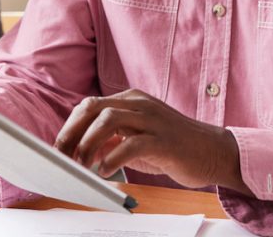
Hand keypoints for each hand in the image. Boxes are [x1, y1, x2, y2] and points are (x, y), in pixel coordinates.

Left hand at [54, 89, 248, 193]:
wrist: (214, 151)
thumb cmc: (174, 146)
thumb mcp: (138, 138)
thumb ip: (113, 138)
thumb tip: (82, 149)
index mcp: (132, 100)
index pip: (90, 105)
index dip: (69, 127)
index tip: (59, 149)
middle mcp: (140, 104)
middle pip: (93, 107)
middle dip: (72, 132)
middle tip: (63, 157)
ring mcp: (153, 120)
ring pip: (108, 120)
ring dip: (88, 144)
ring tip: (83, 166)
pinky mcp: (164, 140)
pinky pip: (131, 144)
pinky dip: (112, 159)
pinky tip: (106, 172)